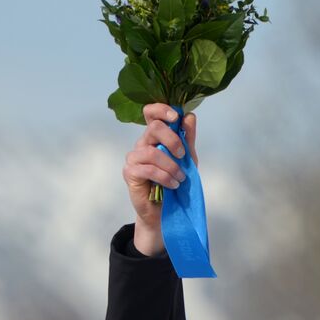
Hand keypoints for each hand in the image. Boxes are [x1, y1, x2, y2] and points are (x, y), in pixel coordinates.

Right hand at [122, 104, 198, 255]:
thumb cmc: (176, 181)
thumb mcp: (187, 158)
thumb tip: (189, 116)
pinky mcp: (130, 172)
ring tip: (180, 178)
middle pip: (154, 128)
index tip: (176, 118)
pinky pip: (148, 169)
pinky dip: (165, 177)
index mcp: (155, 136)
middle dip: (173, 140)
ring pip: (152, 151)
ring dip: (171, 165)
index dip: (162, 110)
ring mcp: (134, 157)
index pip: (151, 113)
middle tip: (182, 155)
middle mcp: (142, 143)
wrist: (166, 209)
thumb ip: (188, 138)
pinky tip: (172, 184)